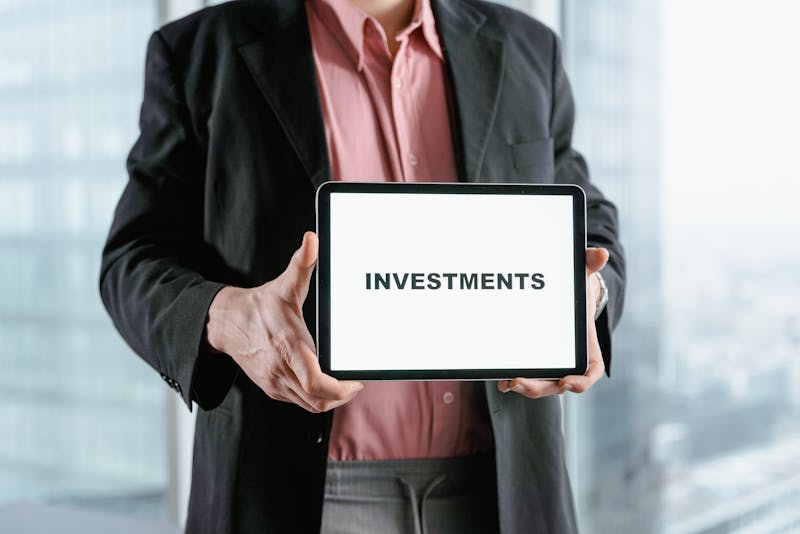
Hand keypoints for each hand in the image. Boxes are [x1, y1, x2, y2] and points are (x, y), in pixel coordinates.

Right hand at [206, 231, 362, 411]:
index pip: (316, 382)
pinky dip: (315, 398)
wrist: (226, 323)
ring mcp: (274, 382)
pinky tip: (325, 384)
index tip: (355, 381)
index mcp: (288, 346)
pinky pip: (299, 402)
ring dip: (330, 400)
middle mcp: (280, 369)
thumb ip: (302, 265)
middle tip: (355, 384)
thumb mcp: (284, 285)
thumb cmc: (260, 305)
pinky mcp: (271, 388)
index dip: (340, 389)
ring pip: (309, 405)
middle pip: (317, 400)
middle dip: (341, 396)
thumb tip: (312, 240)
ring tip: (344, 386)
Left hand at [497, 247, 608, 398]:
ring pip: (542, 383)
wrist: (564, 293)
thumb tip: (600, 254)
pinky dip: (515, 379)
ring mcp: (552, 361)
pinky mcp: (536, 359)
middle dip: (541, 387)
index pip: (592, 370)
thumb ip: (590, 264)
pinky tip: (502, 380)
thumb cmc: (576, 288)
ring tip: (509, 383)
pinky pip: (529, 375)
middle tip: (522, 383)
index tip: (568, 382)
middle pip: (559, 383)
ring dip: (527, 386)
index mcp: (586, 345)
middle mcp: (570, 359)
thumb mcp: (583, 275)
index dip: (582, 381)